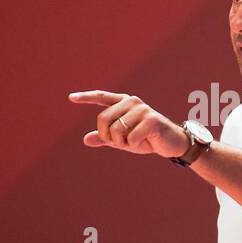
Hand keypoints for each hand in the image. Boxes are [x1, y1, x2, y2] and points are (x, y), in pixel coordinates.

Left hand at [68, 90, 189, 157]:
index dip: (86, 97)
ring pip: (116, 130)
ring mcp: (141, 109)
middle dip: (107, 136)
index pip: (101, 97)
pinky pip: (130, 137)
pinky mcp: (151, 120)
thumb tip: (85, 139)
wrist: (170, 144)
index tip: (71, 98)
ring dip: (122, 143)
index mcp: (123, 103)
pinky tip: (145, 142)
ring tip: (136, 141)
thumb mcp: (123, 139)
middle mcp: (131, 102)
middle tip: (120, 143)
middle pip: (103, 119)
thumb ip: (105, 138)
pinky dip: (134, 145)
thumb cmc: (146, 139)